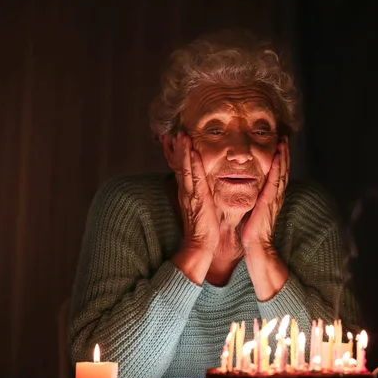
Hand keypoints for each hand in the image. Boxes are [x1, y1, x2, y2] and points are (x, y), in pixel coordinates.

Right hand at [172, 132, 219, 253]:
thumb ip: (198, 196)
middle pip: (179, 165)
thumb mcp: (199, 207)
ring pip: (185, 168)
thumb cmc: (203, 228)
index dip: (177, 155)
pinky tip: (193, 152)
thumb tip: (201, 188)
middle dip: (176, 148)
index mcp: (186, 192)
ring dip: (183, 151)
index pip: (180, 169)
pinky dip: (193, 163)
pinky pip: (195, 177)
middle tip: (174, 132)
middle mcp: (186, 191)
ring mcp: (190, 194)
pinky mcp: (198, 198)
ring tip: (181, 135)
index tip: (174, 140)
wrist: (200, 244)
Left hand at [241, 137, 289, 249]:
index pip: (278, 174)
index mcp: (272, 197)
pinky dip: (277, 168)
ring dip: (283, 157)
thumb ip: (255, 200)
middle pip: (283, 170)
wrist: (256, 246)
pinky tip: (277, 157)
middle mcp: (276, 196)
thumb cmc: (252, 231)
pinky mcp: (269, 201)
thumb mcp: (254, 211)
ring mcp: (274, 198)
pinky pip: (274, 181)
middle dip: (284, 153)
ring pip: (281, 173)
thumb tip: (250, 191)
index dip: (280, 160)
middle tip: (284, 138)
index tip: (279, 145)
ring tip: (283, 142)